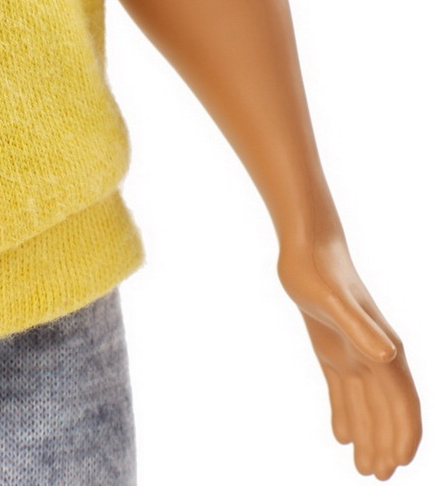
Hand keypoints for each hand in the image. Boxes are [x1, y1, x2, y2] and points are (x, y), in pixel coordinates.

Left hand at [277, 235, 420, 478]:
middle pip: (385, 410)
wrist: (305, 246)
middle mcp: (374, 354)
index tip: (399, 462)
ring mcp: (354, 352)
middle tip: (376, 476)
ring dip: (367, 436)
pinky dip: (345, 414)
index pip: (402, 400)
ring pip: (365, 405)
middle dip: (385, 444)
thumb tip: (389, 356)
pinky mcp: (332, 348)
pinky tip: (341, 437)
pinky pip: (343, 390)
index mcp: (383, 348)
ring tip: (363, 469)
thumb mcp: (335, 301)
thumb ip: (362, 328)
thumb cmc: (320, 270)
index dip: (404, 432)